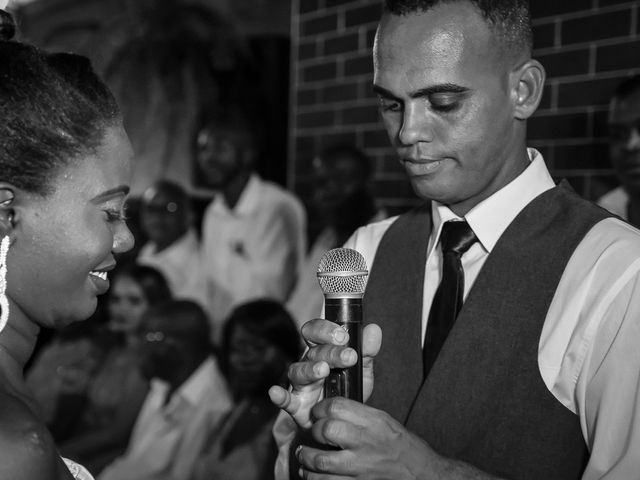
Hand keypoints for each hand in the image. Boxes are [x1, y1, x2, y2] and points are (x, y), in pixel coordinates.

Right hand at [269, 319, 381, 428]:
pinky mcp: (296, 405)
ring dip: (310, 369)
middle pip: (312, 350)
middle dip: (329, 351)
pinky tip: (275, 393)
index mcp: (322, 350)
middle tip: (348, 356)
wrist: (342, 421)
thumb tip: (374, 329)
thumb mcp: (361, 369)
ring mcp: (301, 384)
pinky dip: (279, 396)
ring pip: (298, 371)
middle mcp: (308, 362)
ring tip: (323, 370)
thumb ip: (367, 351)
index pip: (317, 331)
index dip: (326, 329)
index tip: (343, 335)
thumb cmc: (347, 388)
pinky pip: (285, 399)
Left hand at [296, 397, 437, 478]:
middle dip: (314, 430)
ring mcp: (362, 466)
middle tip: (313, 432)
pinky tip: (310, 474)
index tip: (317, 412)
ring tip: (304, 455)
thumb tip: (332, 410)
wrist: (422, 473)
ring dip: (306, 458)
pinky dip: (313, 478)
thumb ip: (359, 415)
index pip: (337, 406)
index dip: (321, 408)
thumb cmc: (403, 446)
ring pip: (322, 461)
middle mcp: (366, 441)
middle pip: (327, 430)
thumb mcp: (384, 420)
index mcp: (373, 421)